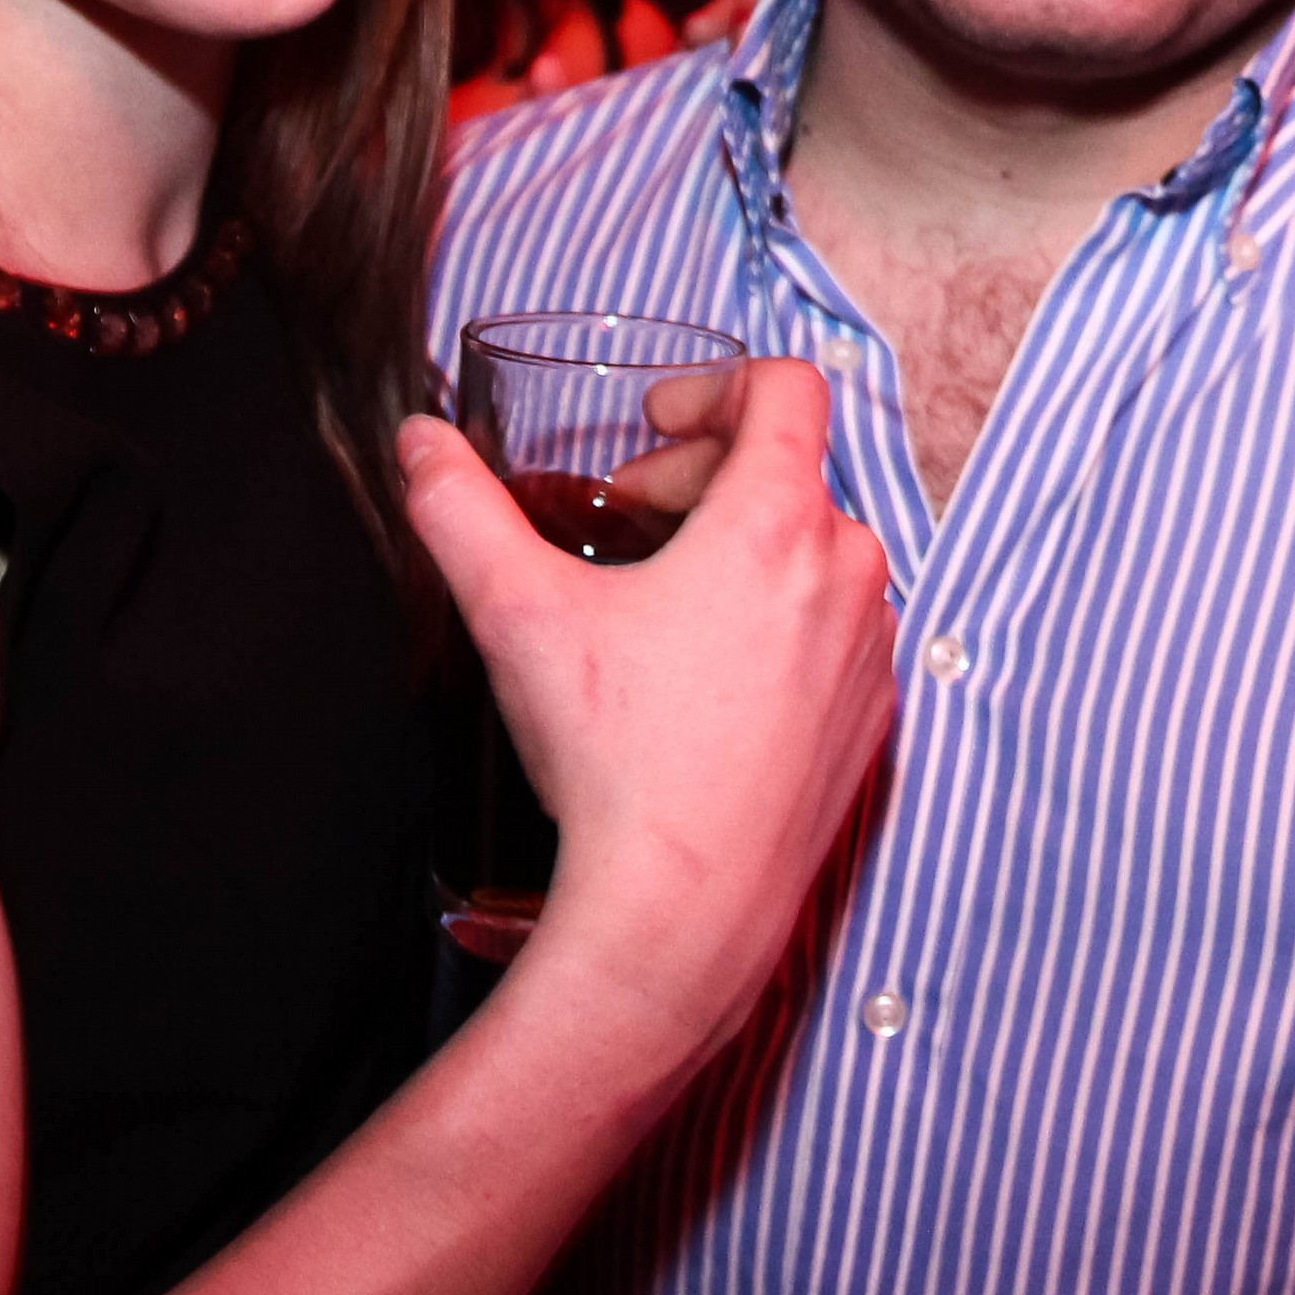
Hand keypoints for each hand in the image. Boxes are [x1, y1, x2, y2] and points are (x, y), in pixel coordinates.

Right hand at [397, 365, 894, 1058]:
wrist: (681, 909)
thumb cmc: (615, 760)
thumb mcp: (518, 614)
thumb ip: (461, 511)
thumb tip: (420, 445)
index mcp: (778, 522)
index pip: (786, 389)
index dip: (715, 386)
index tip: (655, 425)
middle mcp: (848, 573)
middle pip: (794, 469)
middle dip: (708, 473)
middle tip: (635, 517)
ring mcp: (872, 648)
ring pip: (819, 550)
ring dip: (748, 545)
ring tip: (667, 595)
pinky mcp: (874, 715)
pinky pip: (839, 627)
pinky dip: (783, 618)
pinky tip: (709, 672)